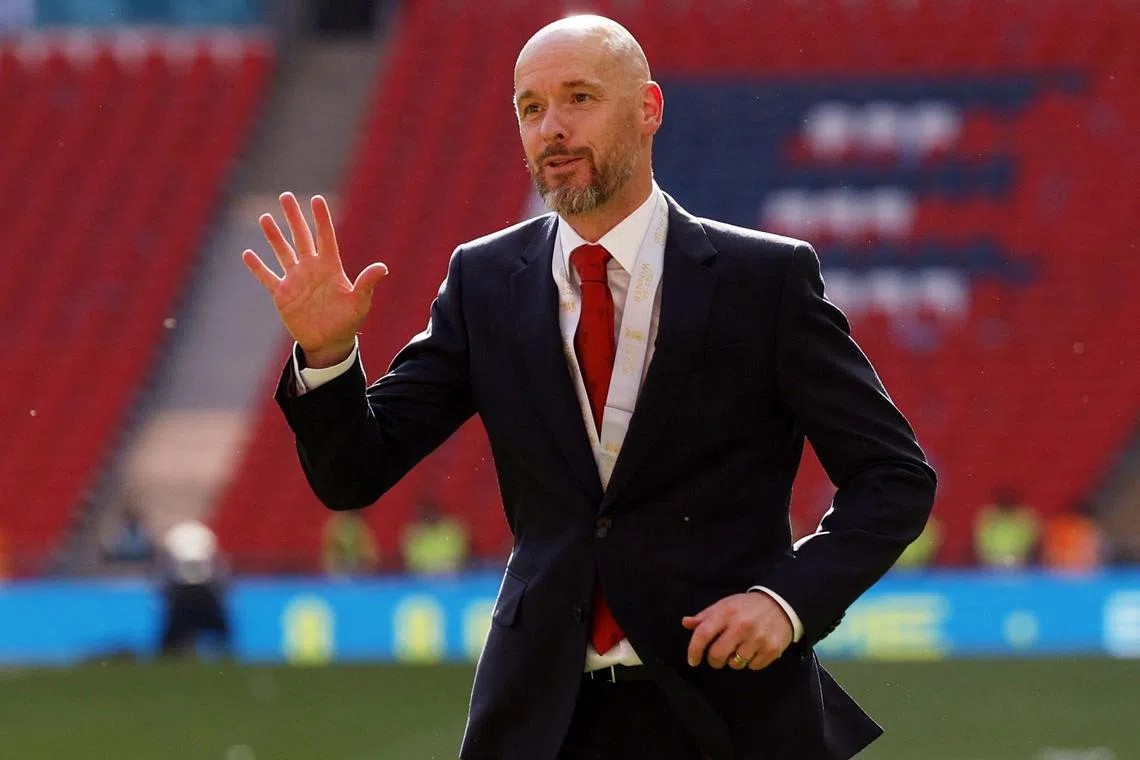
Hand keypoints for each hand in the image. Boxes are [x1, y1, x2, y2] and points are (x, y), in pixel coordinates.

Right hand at [242, 192, 388, 367]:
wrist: (329, 341)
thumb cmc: (348, 321)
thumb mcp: (359, 302)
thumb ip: (367, 283)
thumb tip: (383, 267)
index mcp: (330, 267)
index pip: (325, 237)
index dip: (321, 219)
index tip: (317, 199)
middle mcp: (311, 268)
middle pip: (301, 237)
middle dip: (293, 217)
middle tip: (285, 196)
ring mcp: (295, 280)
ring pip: (282, 252)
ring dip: (274, 236)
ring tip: (265, 217)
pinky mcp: (282, 294)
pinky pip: (267, 277)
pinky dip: (258, 267)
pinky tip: (247, 253)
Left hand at [682, 592, 792, 670]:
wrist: (781, 604)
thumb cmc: (748, 606)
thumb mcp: (726, 605)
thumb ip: (705, 616)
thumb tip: (685, 623)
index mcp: (727, 613)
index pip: (703, 634)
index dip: (694, 650)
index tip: (692, 660)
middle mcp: (741, 626)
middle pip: (717, 655)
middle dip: (714, 661)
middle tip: (717, 658)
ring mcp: (758, 639)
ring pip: (735, 664)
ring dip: (733, 661)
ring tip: (739, 650)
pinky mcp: (771, 650)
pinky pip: (753, 667)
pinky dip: (750, 663)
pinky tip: (753, 651)